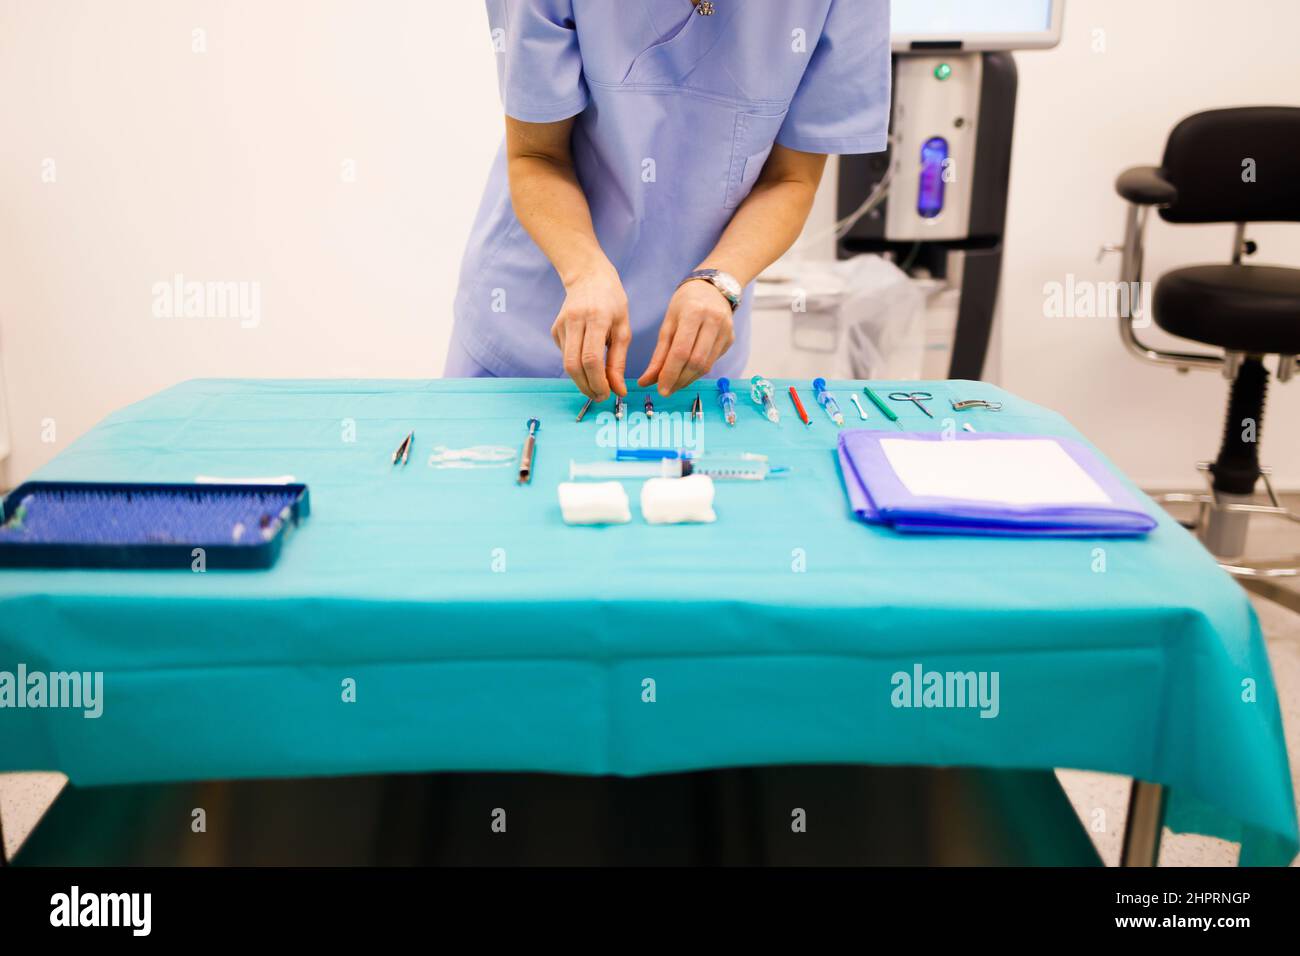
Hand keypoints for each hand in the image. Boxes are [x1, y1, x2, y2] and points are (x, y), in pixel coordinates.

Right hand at [551, 264, 630, 400]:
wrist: (588, 276)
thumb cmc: (611, 302)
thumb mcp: (623, 328)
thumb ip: (618, 361)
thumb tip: (618, 391)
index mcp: (596, 318)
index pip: (591, 358)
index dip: (598, 381)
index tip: (608, 394)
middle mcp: (574, 321)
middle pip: (574, 365)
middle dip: (587, 387)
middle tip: (601, 396)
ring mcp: (561, 325)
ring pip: (567, 363)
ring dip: (581, 380)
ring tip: (597, 386)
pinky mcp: (554, 330)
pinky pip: (565, 355)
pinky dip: (577, 366)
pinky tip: (587, 360)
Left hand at [637, 280, 735, 396]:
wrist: (713, 288)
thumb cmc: (685, 304)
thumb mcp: (668, 324)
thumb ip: (659, 355)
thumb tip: (646, 381)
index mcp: (694, 313)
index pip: (681, 351)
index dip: (670, 374)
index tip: (660, 389)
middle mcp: (714, 321)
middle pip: (696, 362)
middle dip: (679, 380)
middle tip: (666, 390)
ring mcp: (726, 331)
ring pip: (707, 366)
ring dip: (688, 379)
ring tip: (674, 384)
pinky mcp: (730, 339)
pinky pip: (713, 361)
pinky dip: (698, 371)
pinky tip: (687, 372)